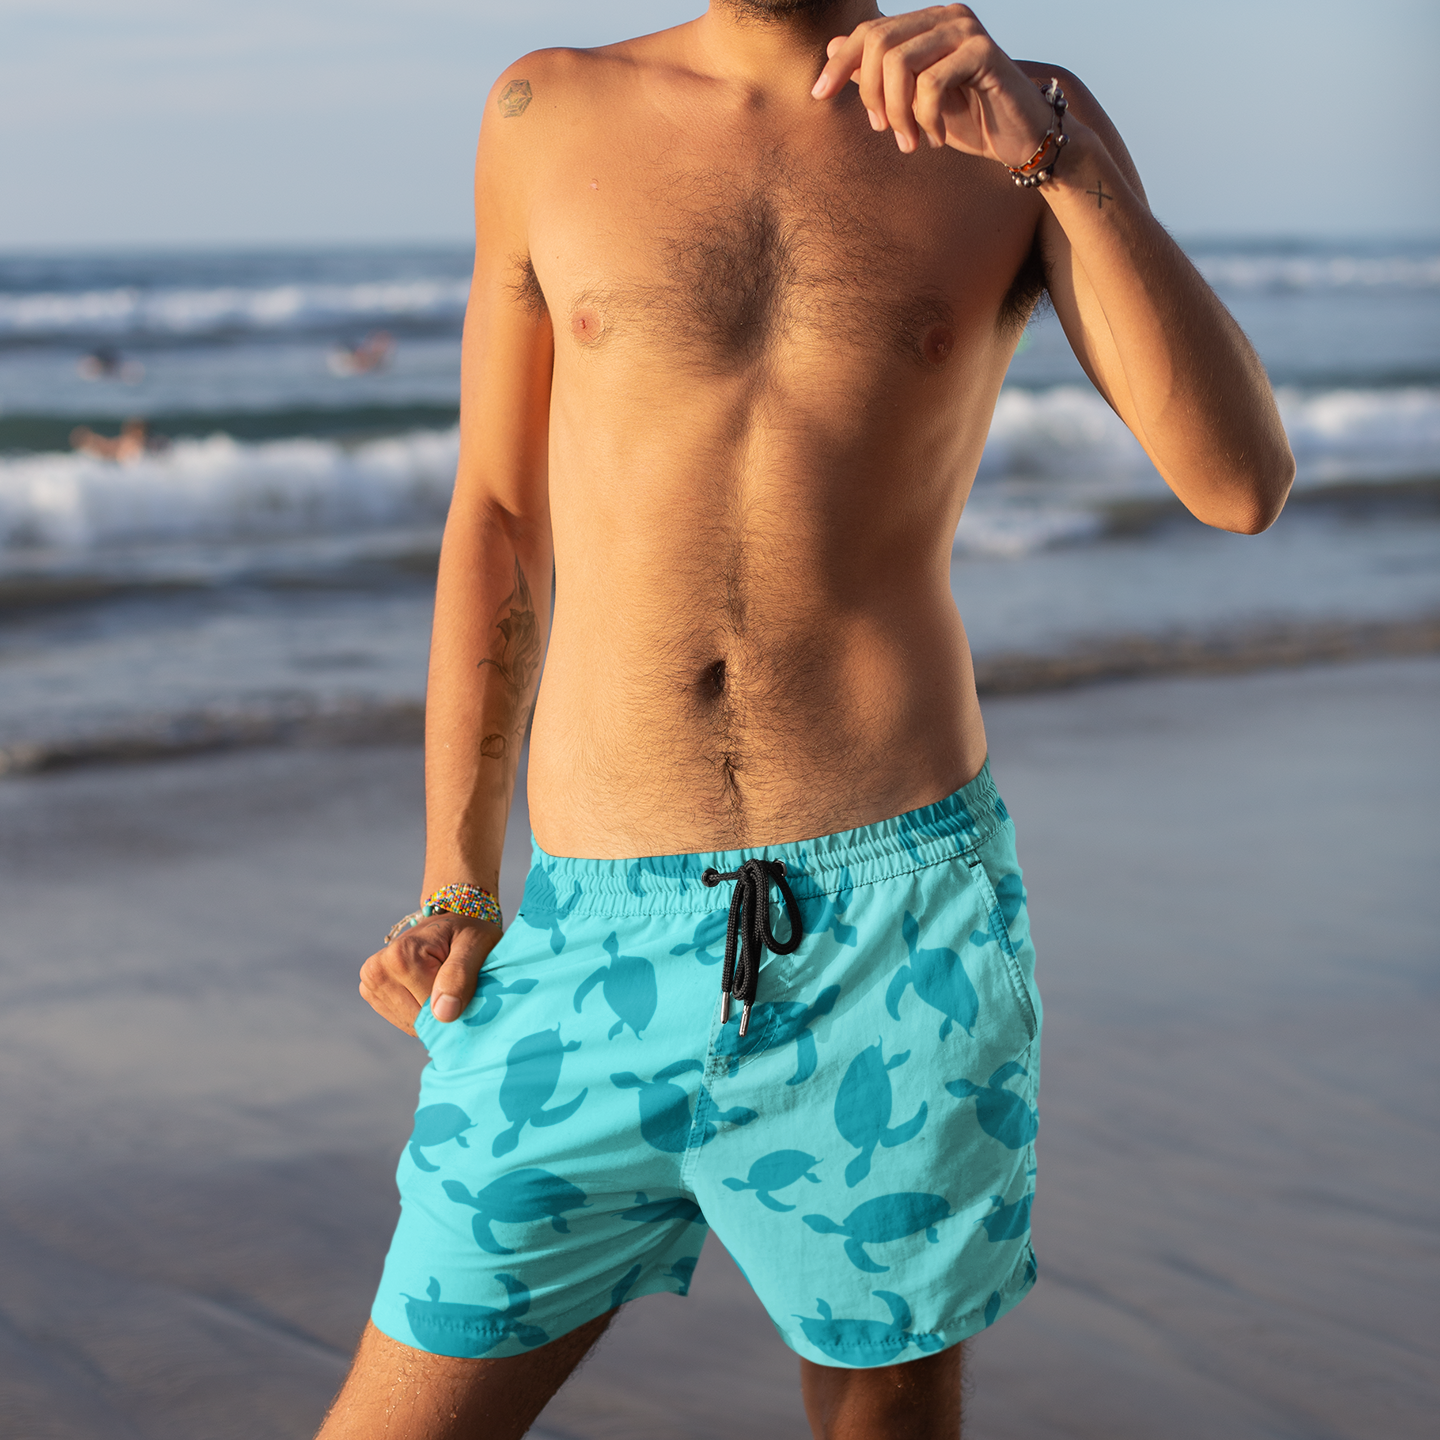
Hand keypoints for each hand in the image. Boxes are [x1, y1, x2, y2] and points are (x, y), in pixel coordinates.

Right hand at [358, 914, 502, 1034]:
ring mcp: (370, 983)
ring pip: (410, 1024)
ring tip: (444, 984)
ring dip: (433, 1014)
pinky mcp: (371, 992)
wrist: (449, 919)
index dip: (456, 1004)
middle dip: (444, 1011)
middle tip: (459, 983)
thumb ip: (460, 976)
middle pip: (417, 1019)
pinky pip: (404, 1021)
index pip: (431, 1010)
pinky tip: (430, 991)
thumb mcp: (475, 945)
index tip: (468, 981)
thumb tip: (443, 1015)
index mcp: (400, 957)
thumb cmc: (467, 930)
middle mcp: (376, 970)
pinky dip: (421, 1014)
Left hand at [811, 4, 1053, 166]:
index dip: (839, 64)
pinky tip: (936, 139)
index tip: (819, 96)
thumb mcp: (911, 100)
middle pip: (878, 44)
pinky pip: (931, 83)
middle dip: (872, 95)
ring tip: (911, 142)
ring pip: (900, 64)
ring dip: (898, 113)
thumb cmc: (968, 119)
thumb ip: (878, 74)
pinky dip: (926, 119)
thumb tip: (832, 48)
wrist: (1020, 139)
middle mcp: (946, 17)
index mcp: (926, 24)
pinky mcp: (983, 52)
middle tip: (885, 132)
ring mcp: (966, 30)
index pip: (868, 31)